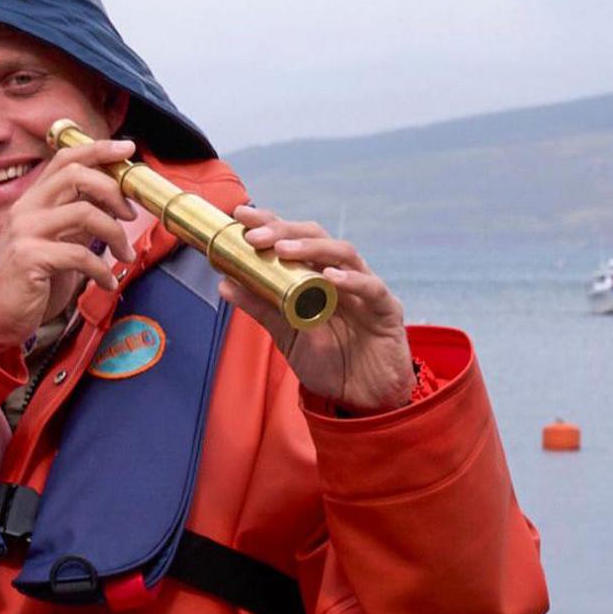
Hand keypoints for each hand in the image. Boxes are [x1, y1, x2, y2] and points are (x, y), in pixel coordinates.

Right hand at [0, 137, 144, 364]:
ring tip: (124, 254)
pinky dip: (102, 269)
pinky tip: (106, 282)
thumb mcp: (55, 245)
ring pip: (84, 212)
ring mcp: (24, 233)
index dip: (98, 149)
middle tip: (130, 213)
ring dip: (115, 233)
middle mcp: (24, 211)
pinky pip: (80, 254)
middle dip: (113, 188)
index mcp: (30, 203)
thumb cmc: (26, 286)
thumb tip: (113, 205)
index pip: (64, 159)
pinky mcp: (29, 259)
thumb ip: (77, 223)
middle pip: (76, 174)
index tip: (127, 149)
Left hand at [226, 206, 414, 415]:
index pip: (294, 239)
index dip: (270, 223)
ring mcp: (365, 289)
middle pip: (317, 237)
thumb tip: (224, 282)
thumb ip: (260, 307)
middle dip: (285, 230)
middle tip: (254, 235)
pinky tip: (330, 276)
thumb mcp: (286, 333)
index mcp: (317, 276)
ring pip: (345, 253)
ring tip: (284, 248)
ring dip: (313, 247)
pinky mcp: (387, 309)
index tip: (240, 215)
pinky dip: (351, 280)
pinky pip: (372, 288)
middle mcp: (341, 274)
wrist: (358, 399)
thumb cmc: (327, 361)